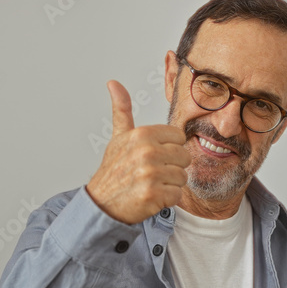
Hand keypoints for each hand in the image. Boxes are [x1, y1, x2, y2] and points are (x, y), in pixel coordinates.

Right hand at [86, 81, 190, 224]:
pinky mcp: (153, 194)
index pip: (179, 137)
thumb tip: (114, 83)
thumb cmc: (114, 171)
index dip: (169, 148)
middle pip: (185, 157)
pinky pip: (177, 195)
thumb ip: (122, 110)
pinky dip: (167, 199)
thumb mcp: (118, 137)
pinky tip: (152, 196)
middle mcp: (147, 151)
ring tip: (151, 184)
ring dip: (169, 184)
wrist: (101, 203)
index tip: (154, 156)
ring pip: (183, 177)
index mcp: (142, 134)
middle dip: (172, 167)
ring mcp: (150, 173)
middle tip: (152, 173)